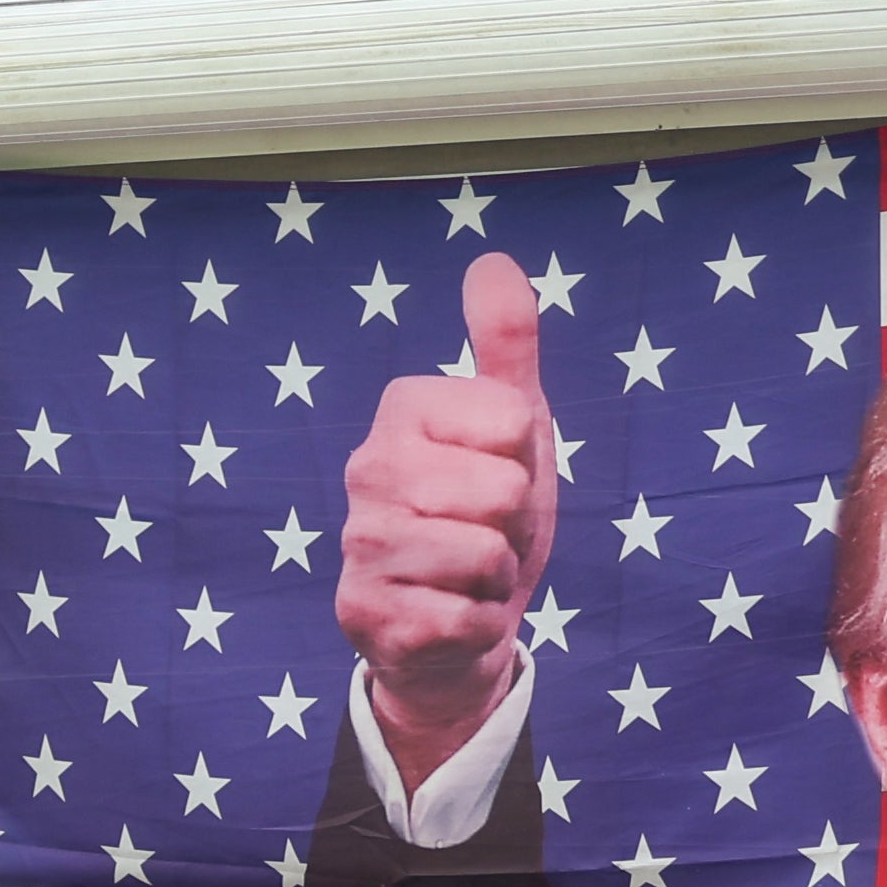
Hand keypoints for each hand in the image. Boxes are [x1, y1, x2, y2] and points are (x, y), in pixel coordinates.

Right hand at [337, 248, 556, 790]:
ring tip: (468, 575)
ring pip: (483, 555)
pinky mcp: (364, 615)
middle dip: (515, 524)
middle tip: (486, 533)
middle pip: (501, 489)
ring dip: (496, 577)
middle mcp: (366, 470)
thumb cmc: (487, 517)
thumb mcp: (514, 426)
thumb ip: (505, 344)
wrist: (459, 627)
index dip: (527, 459)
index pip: (514, 422)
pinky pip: (465, 617)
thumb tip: (491, 260)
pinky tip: (451, 617)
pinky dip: (478, 625)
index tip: (499, 476)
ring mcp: (359, 544)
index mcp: (401, 411)